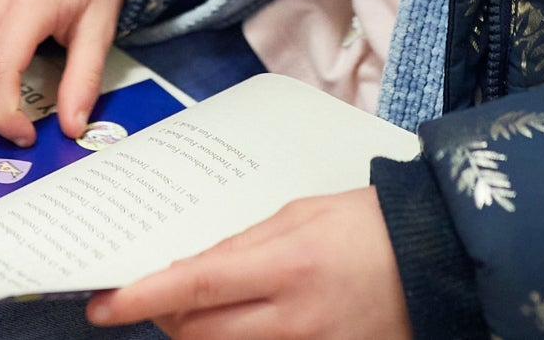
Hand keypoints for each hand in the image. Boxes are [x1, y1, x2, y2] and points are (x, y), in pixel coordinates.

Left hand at [86, 189, 408, 339]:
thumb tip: (189, 270)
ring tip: (208, 308)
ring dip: (204, 334)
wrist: (440, 255)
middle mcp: (296, 317)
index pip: (193, 285)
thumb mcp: (299, 216)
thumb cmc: (370, 224)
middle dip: (168, 320)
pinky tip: (249, 325)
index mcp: (286, 265)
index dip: (141, 298)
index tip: (103, 305)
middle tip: (161, 300)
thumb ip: (240, 246)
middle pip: (199, 335)